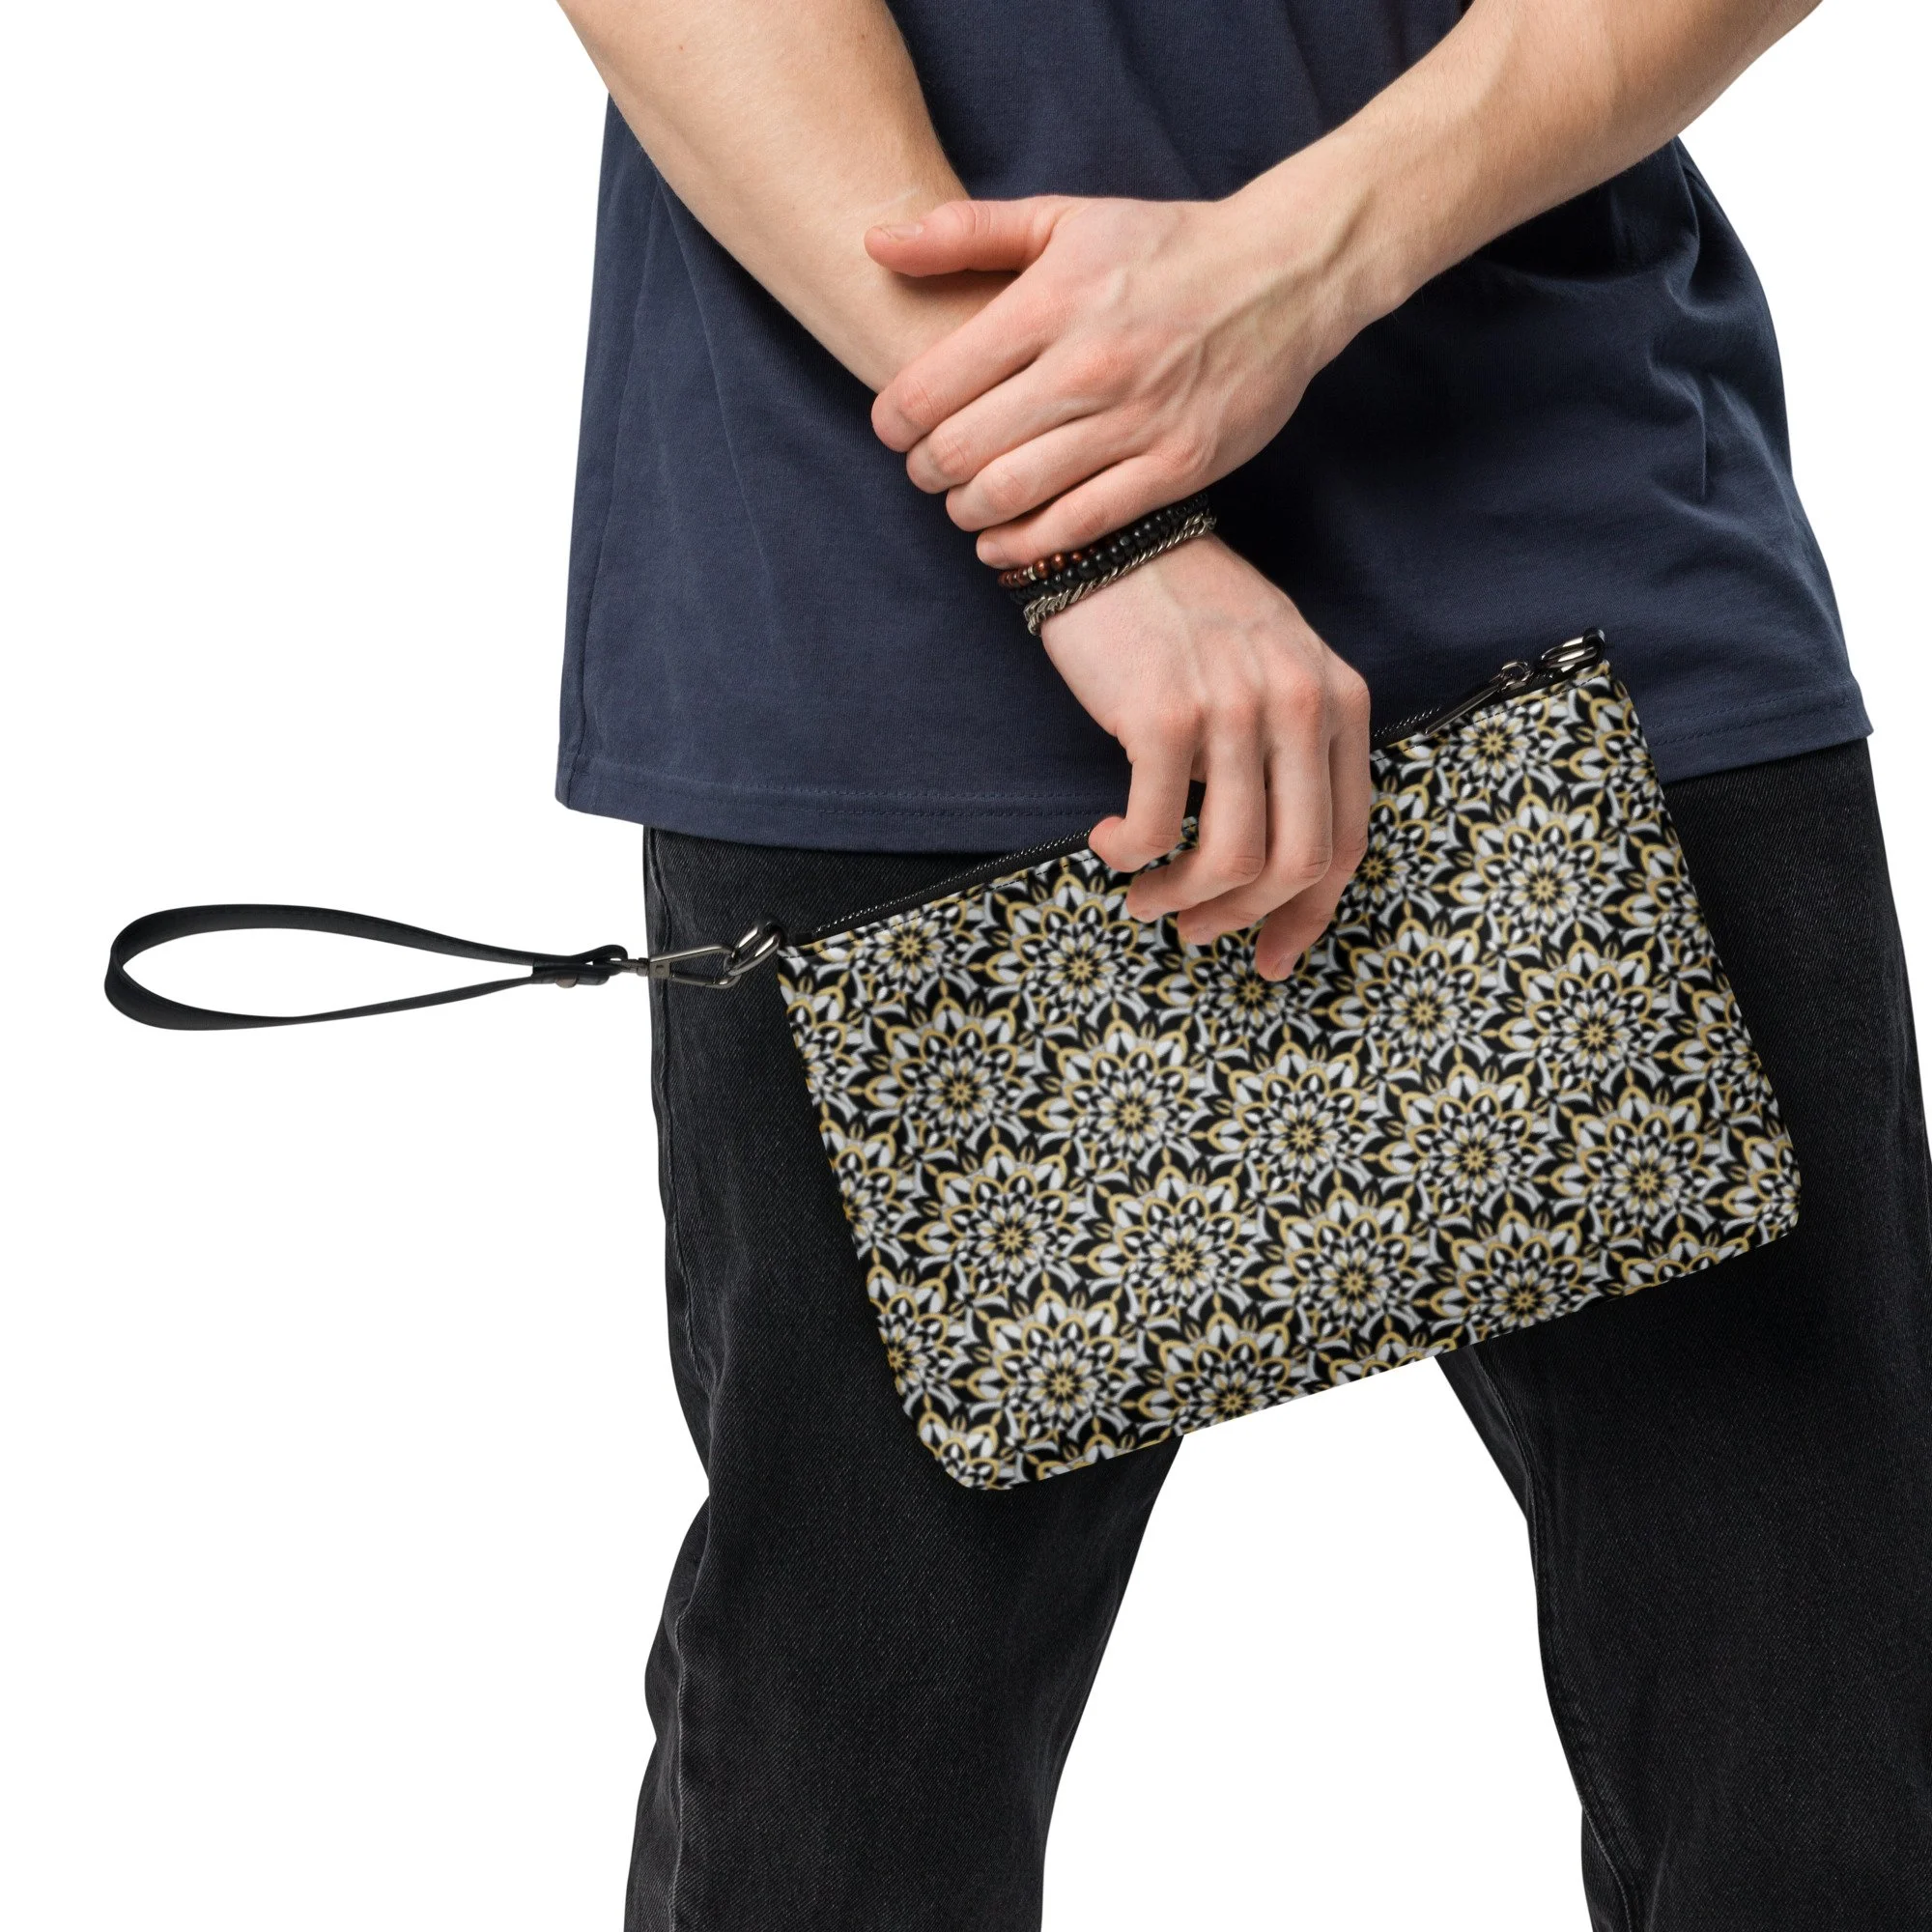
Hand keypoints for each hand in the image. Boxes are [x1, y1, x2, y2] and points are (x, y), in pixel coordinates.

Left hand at [865, 185, 1364, 565]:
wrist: (1286, 274)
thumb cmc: (1164, 248)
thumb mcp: (1065, 218)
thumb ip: (966, 232)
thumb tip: (875, 243)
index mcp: (1051, 301)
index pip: (932, 386)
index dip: (894, 421)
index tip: (894, 428)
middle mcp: (1089, 365)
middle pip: (963, 450)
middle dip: (925, 472)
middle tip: (925, 471)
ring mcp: (1137, 421)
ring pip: (1014, 494)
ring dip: (968, 513)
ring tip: (962, 505)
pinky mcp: (1178, 467)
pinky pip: (1080, 527)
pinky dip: (1027, 547)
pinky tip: (1003, 544)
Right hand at [1044, 536, 1370, 978]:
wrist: (1114, 540)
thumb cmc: (1185, 616)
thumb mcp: (1271, 670)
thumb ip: (1291, 750)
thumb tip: (1269, 867)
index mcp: (1338, 699)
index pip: (1348, 840)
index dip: (1310, 916)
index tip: (1272, 957)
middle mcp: (1300, 703)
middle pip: (1297, 863)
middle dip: (1243, 919)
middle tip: (1195, 931)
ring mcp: (1236, 708)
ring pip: (1233, 859)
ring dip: (1181, 898)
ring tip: (1145, 898)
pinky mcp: (1165, 714)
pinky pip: (1156, 828)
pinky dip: (1128, 855)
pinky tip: (1108, 841)